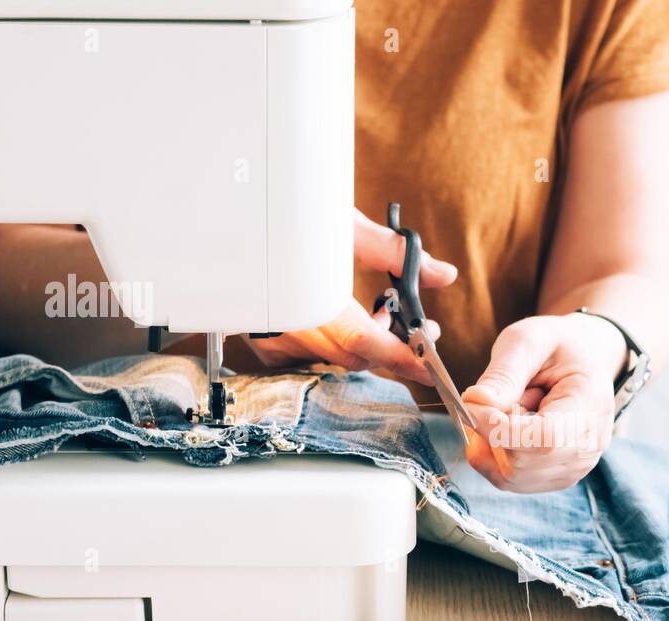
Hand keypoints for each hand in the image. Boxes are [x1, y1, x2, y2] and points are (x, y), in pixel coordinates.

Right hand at [242, 208, 456, 382]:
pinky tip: (335, 319)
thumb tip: (441, 275)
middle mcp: (286, 321)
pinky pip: (305, 355)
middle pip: (353, 356)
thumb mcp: (341, 222)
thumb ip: (394, 253)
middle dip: (388, 346)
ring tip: (373, 312)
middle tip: (412, 323)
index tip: (429, 366)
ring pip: (332, 357)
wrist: (227, 211)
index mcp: (308, 294)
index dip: (402, 357)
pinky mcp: (260, 339)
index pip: (364, 342)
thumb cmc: (284, 207)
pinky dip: (330, 342)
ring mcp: (269, 334)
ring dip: (360, 343)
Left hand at [462, 313, 627, 492]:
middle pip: (522, 463)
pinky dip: (495, 455)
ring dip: (493, 444)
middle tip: (497, 396)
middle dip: (492, 432)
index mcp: (590, 406)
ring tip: (513, 408)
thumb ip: (503, 373)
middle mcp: (587, 448)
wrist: (585, 361)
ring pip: (510, 476)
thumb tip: (474, 402)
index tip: (470, 404)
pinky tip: (509, 427)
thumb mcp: (529, 340)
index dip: (499, 429)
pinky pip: (507, 479)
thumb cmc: (558, 347)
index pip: (545, 438)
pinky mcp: (553, 478)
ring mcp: (572, 469)